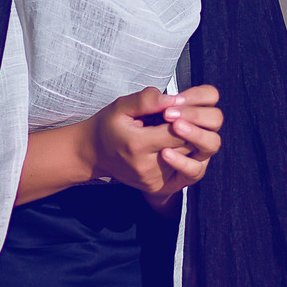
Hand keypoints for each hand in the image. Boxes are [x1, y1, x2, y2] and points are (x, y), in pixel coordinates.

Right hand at [91, 84, 222, 208]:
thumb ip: (146, 100)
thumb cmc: (108, 126)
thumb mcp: (121, 106)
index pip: (177, 131)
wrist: (93, 154)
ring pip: (191, 160)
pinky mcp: (158, 188)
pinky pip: (185, 173)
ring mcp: (154, 180)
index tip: (178, 107)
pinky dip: (188, 156)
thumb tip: (174, 99)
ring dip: (193, 142)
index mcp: (137, 145)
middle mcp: (148, 167)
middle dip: (192, 127)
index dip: (184, 116)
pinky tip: (181, 144)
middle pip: (188, 146)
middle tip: (185, 116)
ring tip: (183, 129)